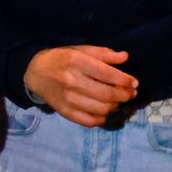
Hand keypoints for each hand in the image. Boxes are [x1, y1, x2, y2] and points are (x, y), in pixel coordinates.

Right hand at [23, 46, 138, 125]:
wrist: (36, 72)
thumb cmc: (62, 59)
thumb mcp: (80, 50)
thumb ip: (103, 54)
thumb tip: (125, 57)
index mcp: (77, 62)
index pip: (108, 74)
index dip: (125, 80)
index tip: (135, 83)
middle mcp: (72, 81)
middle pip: (107, 94)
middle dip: (124, 95)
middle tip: (130, 93)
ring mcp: (68, 99)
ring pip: (101, 109)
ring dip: (115, 106)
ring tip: (118, 101)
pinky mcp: (65, 112)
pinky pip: (90, 121)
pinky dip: (102, 118)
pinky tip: (104, 112)